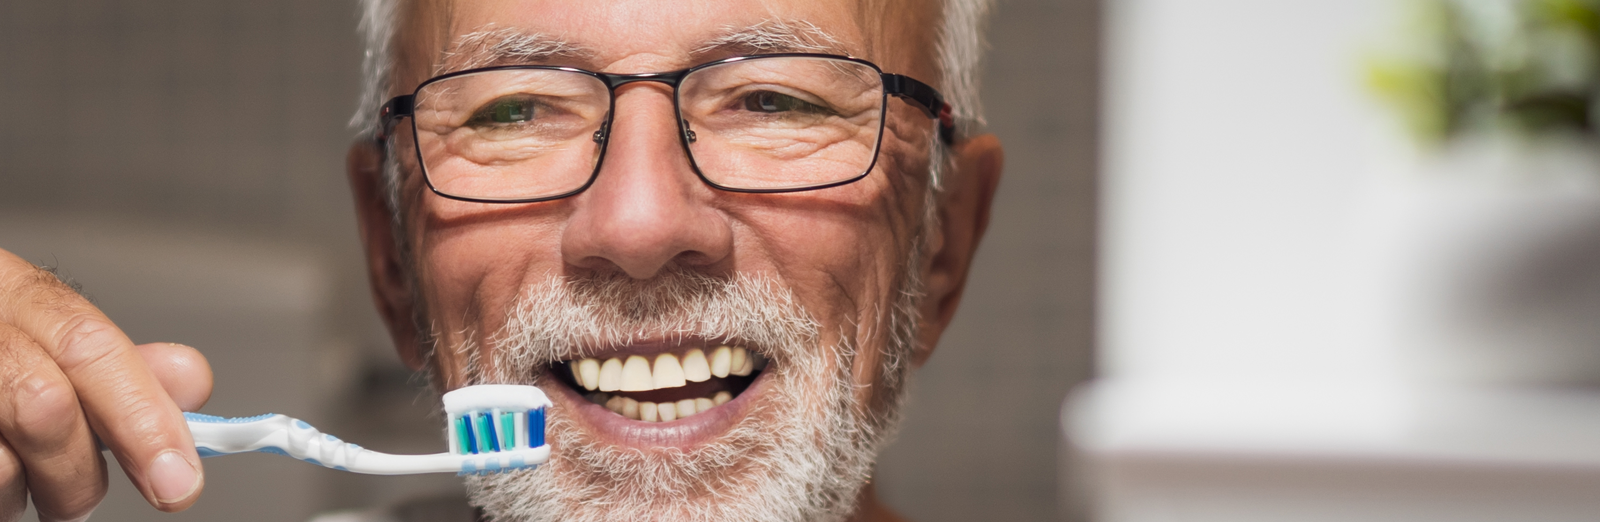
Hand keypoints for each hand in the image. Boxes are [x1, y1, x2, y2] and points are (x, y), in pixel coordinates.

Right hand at [0, 248, 213, 520]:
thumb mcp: (50, 345)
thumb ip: (120, 367)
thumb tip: (189, 381)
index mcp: (10, 291)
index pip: (90, 348)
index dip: (143, 418)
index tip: (179, 482)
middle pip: (44, 407)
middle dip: (78, 472)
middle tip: (78, 503)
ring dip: (22, 496)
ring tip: (18, 487)